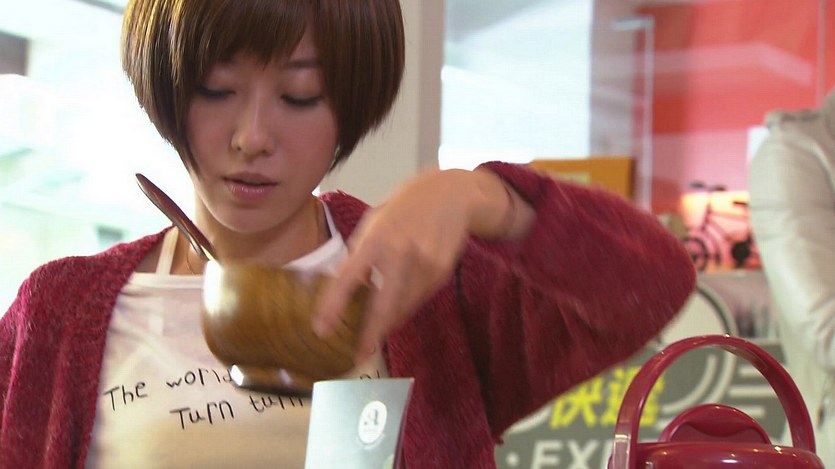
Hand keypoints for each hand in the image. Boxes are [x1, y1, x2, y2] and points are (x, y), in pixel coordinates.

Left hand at [312, 168, 529, 360]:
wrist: (452, 194)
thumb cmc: (404, 207)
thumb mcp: (375, 220)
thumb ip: (363, 252)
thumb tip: (350, 287)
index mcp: (375, 237)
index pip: (349, 277)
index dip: (333, 305)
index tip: (321, 329)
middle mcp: (400, 252)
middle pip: (383, 305)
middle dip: (370, 334)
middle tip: (358, 354)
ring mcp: (424, 265)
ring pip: (402, 307)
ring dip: (388, 322)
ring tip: (375, 332)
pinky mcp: (441, 274)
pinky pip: (418, 300)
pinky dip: (405, 306)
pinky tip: (399, 305)